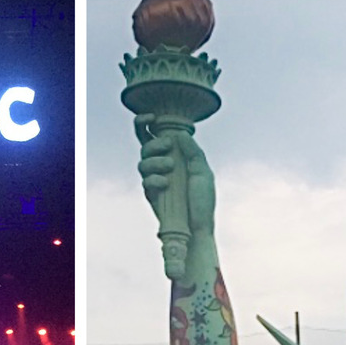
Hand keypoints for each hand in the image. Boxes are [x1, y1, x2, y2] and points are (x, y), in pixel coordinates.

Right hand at [135, 114, 215, 233]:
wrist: (198, 227)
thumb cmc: (203, 200)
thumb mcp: (203, 171)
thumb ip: (193, 151)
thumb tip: (178, 134)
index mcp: (175, 156)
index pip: (155, 136)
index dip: (145, 124)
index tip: (149, 117)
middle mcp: (162, 166)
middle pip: (145, 147)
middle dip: (154, 144)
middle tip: (167, 146)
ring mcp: (155, 180)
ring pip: (143, 163)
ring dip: (154, 161)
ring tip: (170, 167)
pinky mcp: (151, 194)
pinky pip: (145, 181)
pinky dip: (155, 179)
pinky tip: (166, 184)